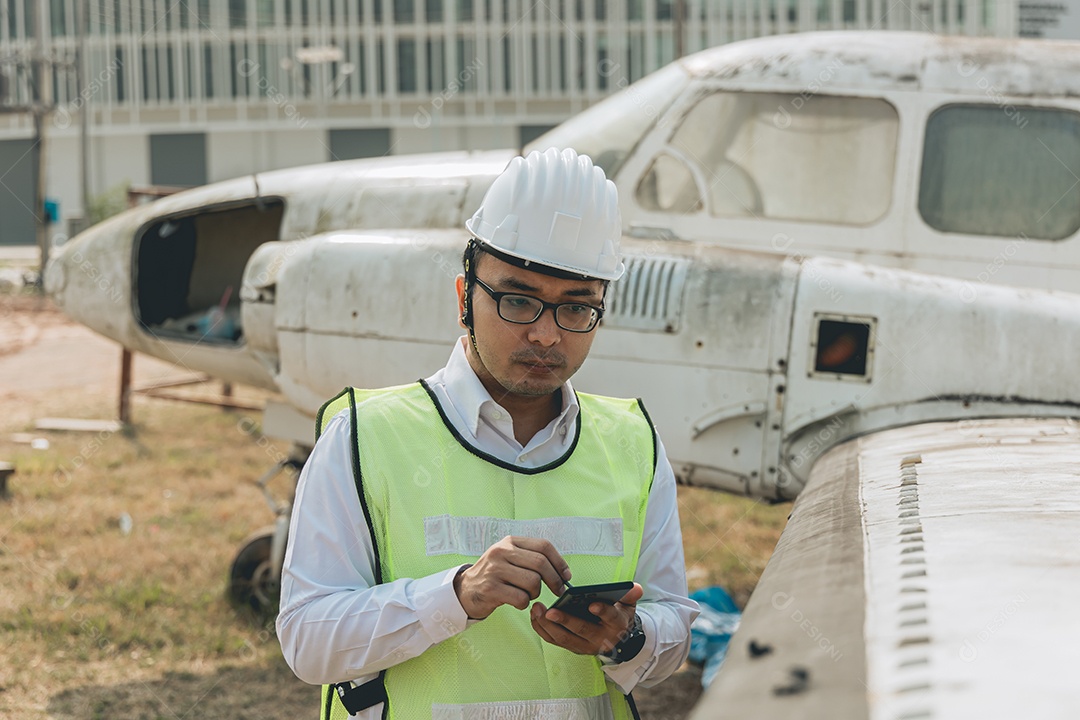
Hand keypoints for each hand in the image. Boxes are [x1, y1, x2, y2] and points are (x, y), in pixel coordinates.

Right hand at [454, 536, 571, 619]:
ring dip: (536, 593)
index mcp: (510, 542)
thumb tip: (564, 571)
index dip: (559, 562)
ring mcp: (495, 569)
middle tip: (558, 591)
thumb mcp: (510, 558)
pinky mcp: (490, 588)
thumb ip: (532, 558)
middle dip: (554, 580)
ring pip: (533, 582)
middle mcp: (501, 551)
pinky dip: (524, 604)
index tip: (566, 576)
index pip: (544, 546)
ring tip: (527, 594)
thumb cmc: (495, 575)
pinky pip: (521, 598)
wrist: (465, 590)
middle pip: (541, 564)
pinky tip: (517, 602)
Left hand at [530, 583, 643, 655]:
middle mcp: (600, 638)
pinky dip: (542, 629)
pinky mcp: (571, 647)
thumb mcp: (628, 605)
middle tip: (550, 611)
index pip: (611, 617)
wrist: (615, 638)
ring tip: (537, 609)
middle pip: (581, 631)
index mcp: (616, 625)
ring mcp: (584, 645)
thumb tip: (635, 587)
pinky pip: (554, 640)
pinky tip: (535, 616)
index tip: (592, 605)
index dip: (602, 611)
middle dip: (565, 621)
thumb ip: (630, 595)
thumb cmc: (618, 616)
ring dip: (548, 625)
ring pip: (564, 638)